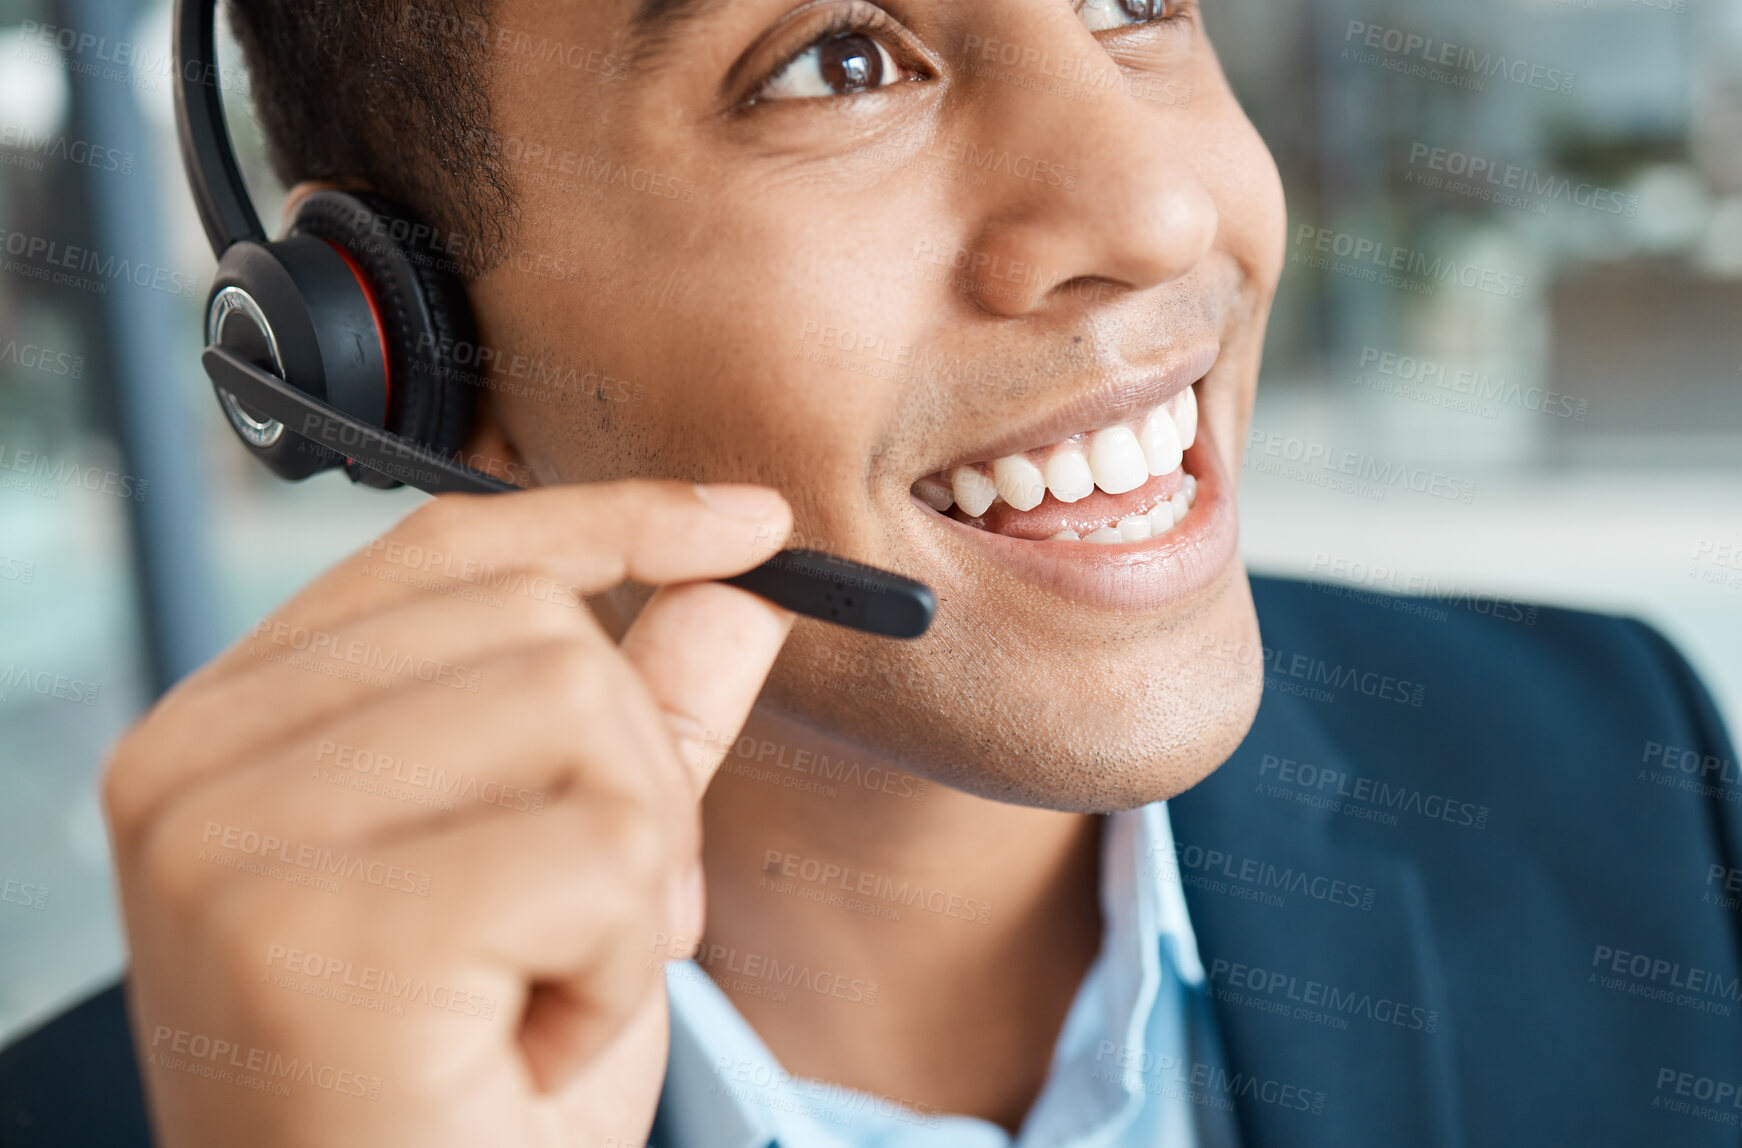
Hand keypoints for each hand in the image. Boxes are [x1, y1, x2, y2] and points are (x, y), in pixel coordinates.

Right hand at [103, 480, 794, 1146]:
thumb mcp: (569, 882)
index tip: (751, 525)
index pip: (448, 552)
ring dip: (630, 880)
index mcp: (228, 730)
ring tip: (548, 993)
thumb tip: (740, 583)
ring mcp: (228, 845)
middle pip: (539, 629)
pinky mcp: (309, 933)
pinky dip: (620, 961)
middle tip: (587, 934)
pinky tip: (538, 1043)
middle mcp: (191, 767)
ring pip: (578, 712)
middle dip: (634, 786)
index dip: (613, 523)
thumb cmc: (462, 1096)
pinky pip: (595, 847)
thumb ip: (644, 721)